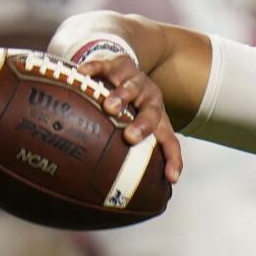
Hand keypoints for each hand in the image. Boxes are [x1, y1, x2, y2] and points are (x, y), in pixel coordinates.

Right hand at [77, 56, 182, 182]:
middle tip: (131, 136)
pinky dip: (94, 69)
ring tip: (109, 106)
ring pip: (131, 87)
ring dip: (122, 97)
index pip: (170, 141)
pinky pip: (104, 65)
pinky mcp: (115, 63)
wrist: (125, 64)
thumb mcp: (132, 126)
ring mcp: (133, 79)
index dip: (173, 159)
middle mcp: (149, 98)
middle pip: (152, 112)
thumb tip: (103, 192)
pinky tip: (82, 74)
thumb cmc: (128, 105)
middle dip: (143, 125)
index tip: (172, 178)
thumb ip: (123, 153)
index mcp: (157, 117)